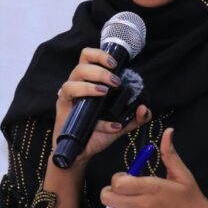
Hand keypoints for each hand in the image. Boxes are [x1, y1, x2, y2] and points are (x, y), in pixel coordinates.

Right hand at [52, 47, 151, 167]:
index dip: (100, 54)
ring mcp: (68, 96)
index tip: (116, 63)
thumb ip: (136, 117)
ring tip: (105, 92)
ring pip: (72, 81)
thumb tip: (144, 109)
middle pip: (81, 65)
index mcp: (90, 81)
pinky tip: (110, 123)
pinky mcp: (62, 109)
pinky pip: (71, 102)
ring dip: (90, 85)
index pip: (88, 57)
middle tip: (115, 82)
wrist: (81, 152)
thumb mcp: (121, 124)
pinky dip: (91, 112)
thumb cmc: (97, 133)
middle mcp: (77, 85)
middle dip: (100, 70)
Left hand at [101, 128, 207, 207]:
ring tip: (132, 200)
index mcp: (153, 187)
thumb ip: (169, 153)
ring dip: (118, 204)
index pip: (118, 183)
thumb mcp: (182, 174)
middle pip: (108, 198)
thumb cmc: (191, 198)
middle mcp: (144, 205)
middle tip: (123, 189)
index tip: (127, 177)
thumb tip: (168, 132)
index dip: (118, 178)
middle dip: (111, 190)